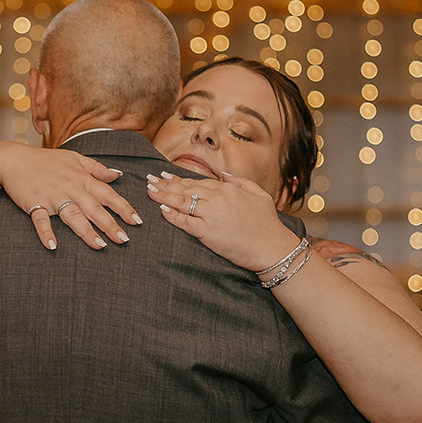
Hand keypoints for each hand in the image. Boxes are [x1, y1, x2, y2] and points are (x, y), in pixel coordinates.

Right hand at [0, 144, 141, 250]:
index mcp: (82, 178)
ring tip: (100, 245)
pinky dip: (46, 232)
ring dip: (86, 231)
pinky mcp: (34, 203)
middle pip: (94, 208)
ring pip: (72, 215)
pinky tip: (52, 245)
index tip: (137, 221)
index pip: (107, 194)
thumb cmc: (46, 160)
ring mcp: (52, 196)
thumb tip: (118, 175)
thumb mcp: (74, 158)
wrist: (14, 159)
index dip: (123, 207)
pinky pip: (41, 220)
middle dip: (110, 224)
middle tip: (124, 240)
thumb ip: (97, 168)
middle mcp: (70, 188)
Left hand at [145, 170, 301, 273]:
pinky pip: (185, 222)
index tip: (165, 176)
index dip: (179, 179)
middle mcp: (218, 198)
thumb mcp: (259, 195)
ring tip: (149, 191)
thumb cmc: (269, 224)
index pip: (197, 181)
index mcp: (228, 189)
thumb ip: (241, 182)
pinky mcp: (208, 232)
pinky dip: (172, 215)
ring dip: (163, 196)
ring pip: (182, 202)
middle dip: (165, 184)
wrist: (272, 247)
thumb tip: (224, 175)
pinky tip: (160, 210)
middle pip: (185, 189)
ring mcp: (211, 215)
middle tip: (149, 180)